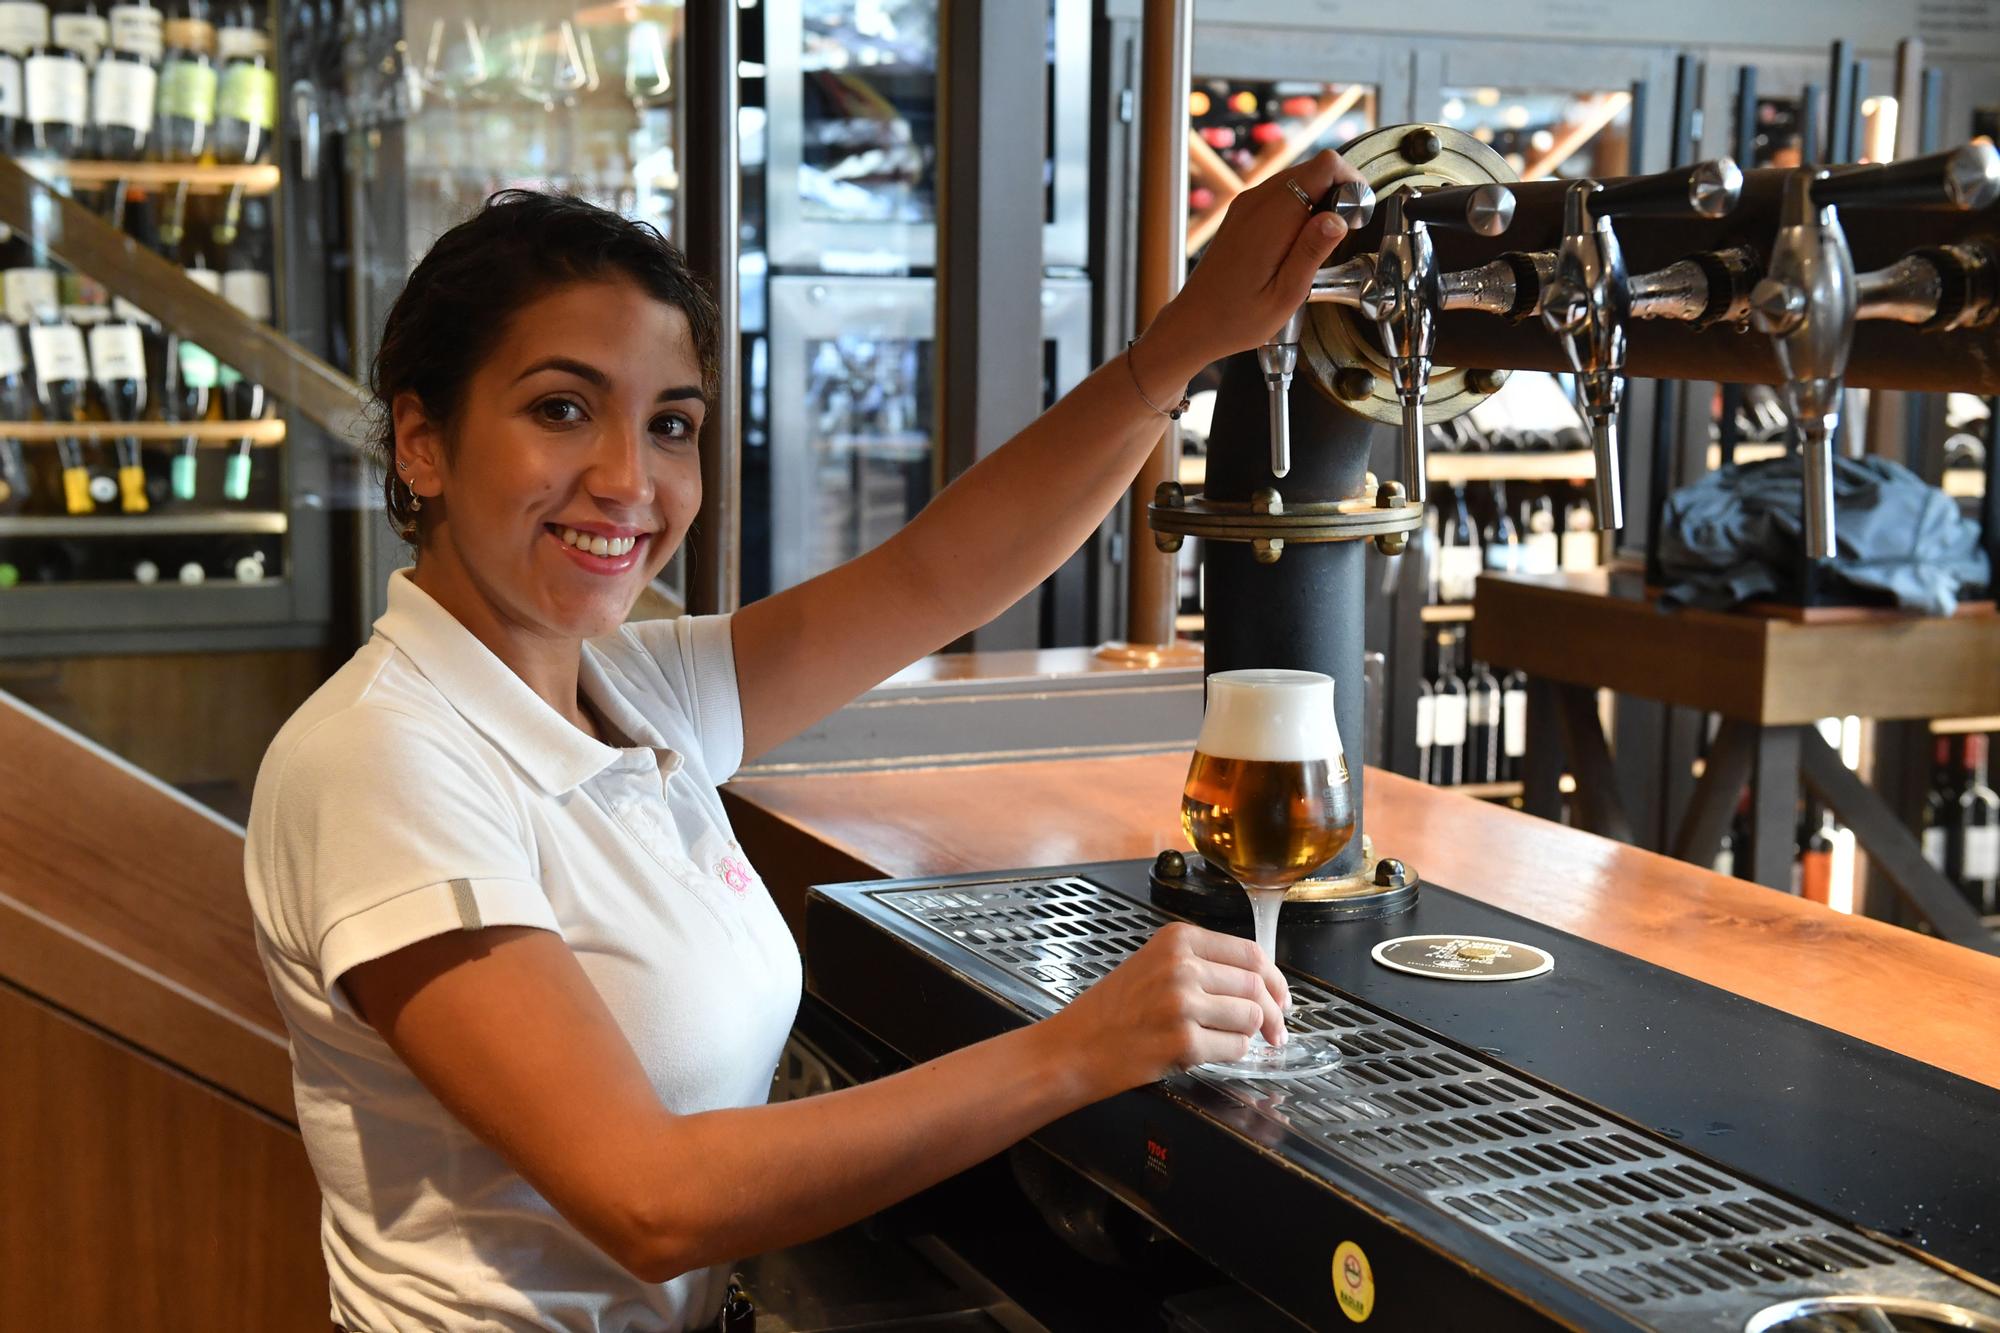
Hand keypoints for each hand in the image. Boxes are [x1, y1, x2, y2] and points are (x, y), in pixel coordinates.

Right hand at [1044, 921, 1291, 1096]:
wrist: (1074, 1047)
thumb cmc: (1110, 1011)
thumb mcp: (1152, 964)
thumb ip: (1200, 963)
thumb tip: (1258, 981)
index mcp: (1177, 940)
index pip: (1250, 953)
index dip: (1275, 979)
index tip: (1281, 997)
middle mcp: (1181, 966)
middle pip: (1256, 986)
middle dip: (1273, 1014)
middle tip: (1275, 1030)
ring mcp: (1182, 1004)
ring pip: (1249, 1017)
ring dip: (1249, 1035)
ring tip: (1231, 1041)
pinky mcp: (1183, 1042)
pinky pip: (1234, 1048)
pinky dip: (1232, 1054)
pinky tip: (1210, 1052)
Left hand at [1136, 150, 1366, 385]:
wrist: (1193, 324)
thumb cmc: (1237, 319)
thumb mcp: (1286, 295)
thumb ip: (1312, 252)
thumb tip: (1338, 218)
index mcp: (1271, 219)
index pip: (1324, 166)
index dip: (1351, 182)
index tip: (1356, 215)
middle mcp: (1257, 201)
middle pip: (1315, 168)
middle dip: (1339, 192)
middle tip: (1343, 233)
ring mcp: (1247, 204)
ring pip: (1300, 178)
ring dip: (1321, 200)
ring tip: (1321, 243)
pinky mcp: (1244, 212)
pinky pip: (1283, 193)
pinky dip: (1301, 207)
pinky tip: (1300, 243)